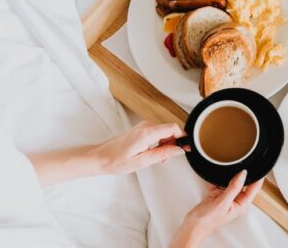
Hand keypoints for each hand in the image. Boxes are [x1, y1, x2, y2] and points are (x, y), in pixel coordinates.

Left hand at [29, 121, 187, 185]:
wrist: (100, 157)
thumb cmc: (116, 160)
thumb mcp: (142, 162)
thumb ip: (163, 154)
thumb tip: (179, 150)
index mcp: (147, 133)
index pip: (173, 128)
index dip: (183, 137)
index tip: (187, 148)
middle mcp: (146, 126)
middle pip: (170, 130)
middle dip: (174, 144)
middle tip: (168, 159)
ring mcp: (143, 127)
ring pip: (164, 132)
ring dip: (167, 145)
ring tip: (159, 159)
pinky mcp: (141, 130)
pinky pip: (157, 134)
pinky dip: (160, 143)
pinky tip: (153, 154)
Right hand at [171, 170, 262, 247]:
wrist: (192, 225)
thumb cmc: (208, 220)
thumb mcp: (223, 202)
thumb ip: (234, 187)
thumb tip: (243, 174)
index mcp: (241, 204)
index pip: (254, 189)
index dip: (257, 178)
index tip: (258, 167)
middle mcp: (235, 200)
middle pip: (243, 183)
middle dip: (242, 174)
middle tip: (241, 164)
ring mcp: (226, 197)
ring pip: (231, 181)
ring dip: (228, 176)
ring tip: (227, 168)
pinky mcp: (216, 194)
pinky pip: (219, 182)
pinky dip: (216, 179)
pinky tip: (215, 175)